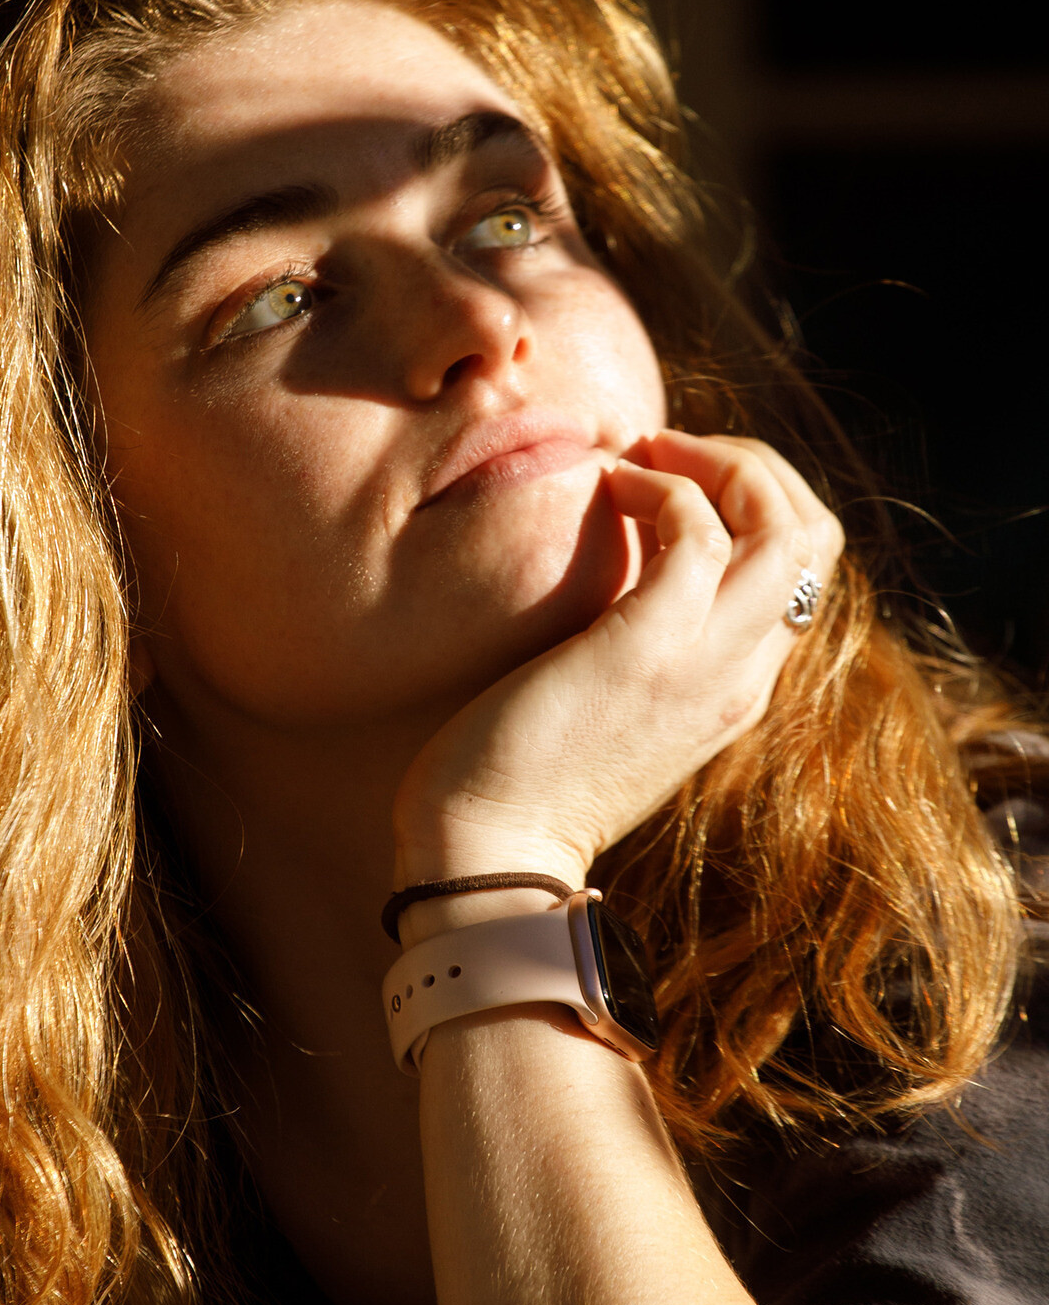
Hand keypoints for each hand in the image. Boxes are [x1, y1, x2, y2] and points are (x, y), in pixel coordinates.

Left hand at [392, 430, 844, 890]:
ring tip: (643, 456)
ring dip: (720, 464)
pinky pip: (699, 531)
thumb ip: (643, 648)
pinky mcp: (651, 646)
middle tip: (668, 451)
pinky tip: (606, 489)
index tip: (676, 479)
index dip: (755, 501)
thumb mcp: (610, 705)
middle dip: (752, 466)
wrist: (489, 853)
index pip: (803, 570)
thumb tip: (622, 572)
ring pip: (788, 526)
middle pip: (815, 533)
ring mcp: (706, 662)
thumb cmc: (522, 777)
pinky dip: (660, 486)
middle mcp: (743, 674)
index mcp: (738, 687)